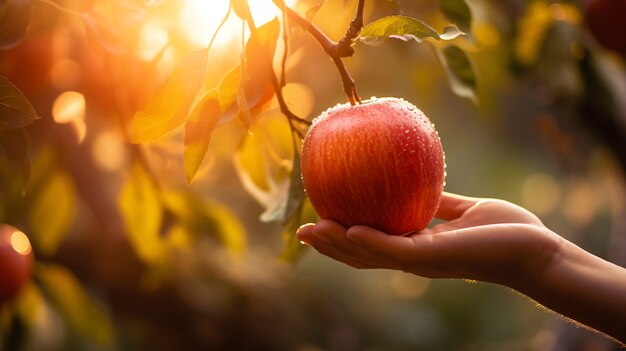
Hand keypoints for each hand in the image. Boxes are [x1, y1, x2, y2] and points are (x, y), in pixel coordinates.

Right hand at [297, 192, 562, 286]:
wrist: (536, 252)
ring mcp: (421, 261)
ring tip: (312, 232)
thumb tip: (421, 182)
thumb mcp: (465, 210)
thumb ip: (440, 203)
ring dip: (338, 246)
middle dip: (331, 247)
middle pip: (361, 256)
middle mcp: (413, 259)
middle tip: (302, 232)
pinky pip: (394, 249)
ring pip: (369, 256)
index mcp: (418, 248)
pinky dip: (370, 242)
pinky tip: (350, 230)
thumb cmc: (507, 232)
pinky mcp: (433, 258)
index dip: (344, 239)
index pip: (372, 246)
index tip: (321, 224)